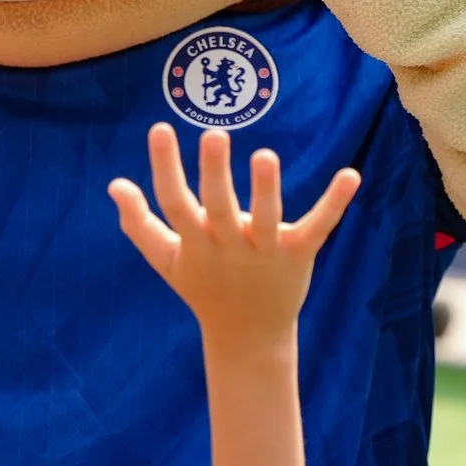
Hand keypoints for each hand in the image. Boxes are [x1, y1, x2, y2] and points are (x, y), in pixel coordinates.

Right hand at [109, 124, 358, 357]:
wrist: (247, 336)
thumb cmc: (204, 288)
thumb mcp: (167, 260)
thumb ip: (140, 223)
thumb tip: (114, 184)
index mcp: (195, 243)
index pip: (174, 202)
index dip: (165, 166)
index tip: (160, 128)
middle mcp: (228, 246)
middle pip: (219, 207)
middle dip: (215, 173)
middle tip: (215, 135)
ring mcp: (265, 251)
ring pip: (267, 218)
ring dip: (267, 189)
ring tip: (266, 156)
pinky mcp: (298, 253)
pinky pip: (318, 226)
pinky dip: (335, 202)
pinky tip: (351, 174)